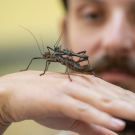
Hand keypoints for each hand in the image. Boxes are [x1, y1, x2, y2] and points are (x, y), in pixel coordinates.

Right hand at [0, 71, 134, 134]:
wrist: (18, 91)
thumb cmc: (44, 101)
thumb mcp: (71, 115)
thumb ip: (92, 123)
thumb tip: (114, 131)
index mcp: (85, 86)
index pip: (115, 95)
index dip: (131, 104)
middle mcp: (82, 85)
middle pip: (114, 97)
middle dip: (133, 106)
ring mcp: (71, 90)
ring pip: (103, 101)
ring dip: (124, 110)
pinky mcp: (59, 98)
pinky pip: (84, 109)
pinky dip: (100, 116)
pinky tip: (116, 124)